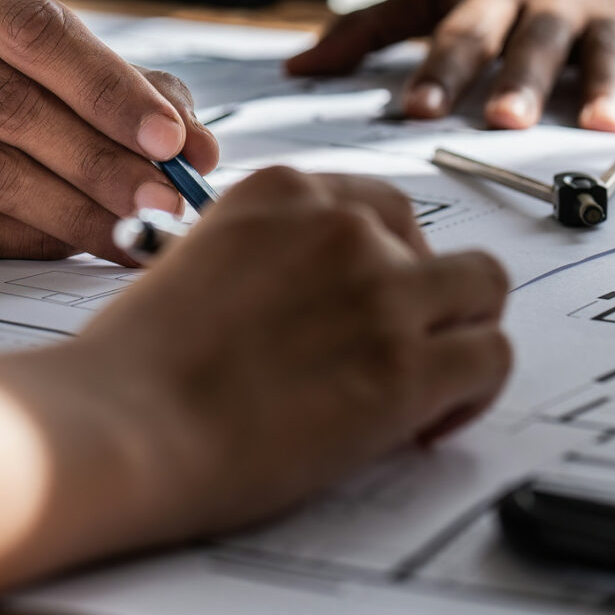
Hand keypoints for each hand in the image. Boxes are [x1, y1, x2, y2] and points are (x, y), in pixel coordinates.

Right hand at [0, 0, 220, 260]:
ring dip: (73, 211)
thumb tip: (197, 149)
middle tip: (166, 202)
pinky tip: (76, 242)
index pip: (32, 31)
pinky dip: (29, 237)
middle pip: (9, 107)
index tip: (171, 139)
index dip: (108, 89)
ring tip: (134, 231)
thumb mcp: (30, 34)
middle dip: (101, 162)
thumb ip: (121, 82)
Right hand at [0, 168, 513, 614]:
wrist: (122, 423)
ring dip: (460, 336)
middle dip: (421, 299)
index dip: (376, 264)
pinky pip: (491, 359)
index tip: (357, 309)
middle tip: (387, 354)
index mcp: (283, 190)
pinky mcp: (407, 368)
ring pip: (484, 290)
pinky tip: (424, 424)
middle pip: (434, 246)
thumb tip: (304, 304)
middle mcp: (342, 225)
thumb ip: (263, 260)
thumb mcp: (193, 263)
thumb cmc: (133, 366)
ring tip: (425, 388)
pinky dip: (473, 395)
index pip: (376, 208)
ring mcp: (381, 292)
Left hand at [288, 0, 614, 131]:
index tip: (415, 109)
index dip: (436, 72)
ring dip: (604, 87)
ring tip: (602, 124)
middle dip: (519, 82)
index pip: (457, 35)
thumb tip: (298, 68)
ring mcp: (607, 9)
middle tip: (505, 121)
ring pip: (605, 51)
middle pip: (531, 44)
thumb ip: (374, 26)